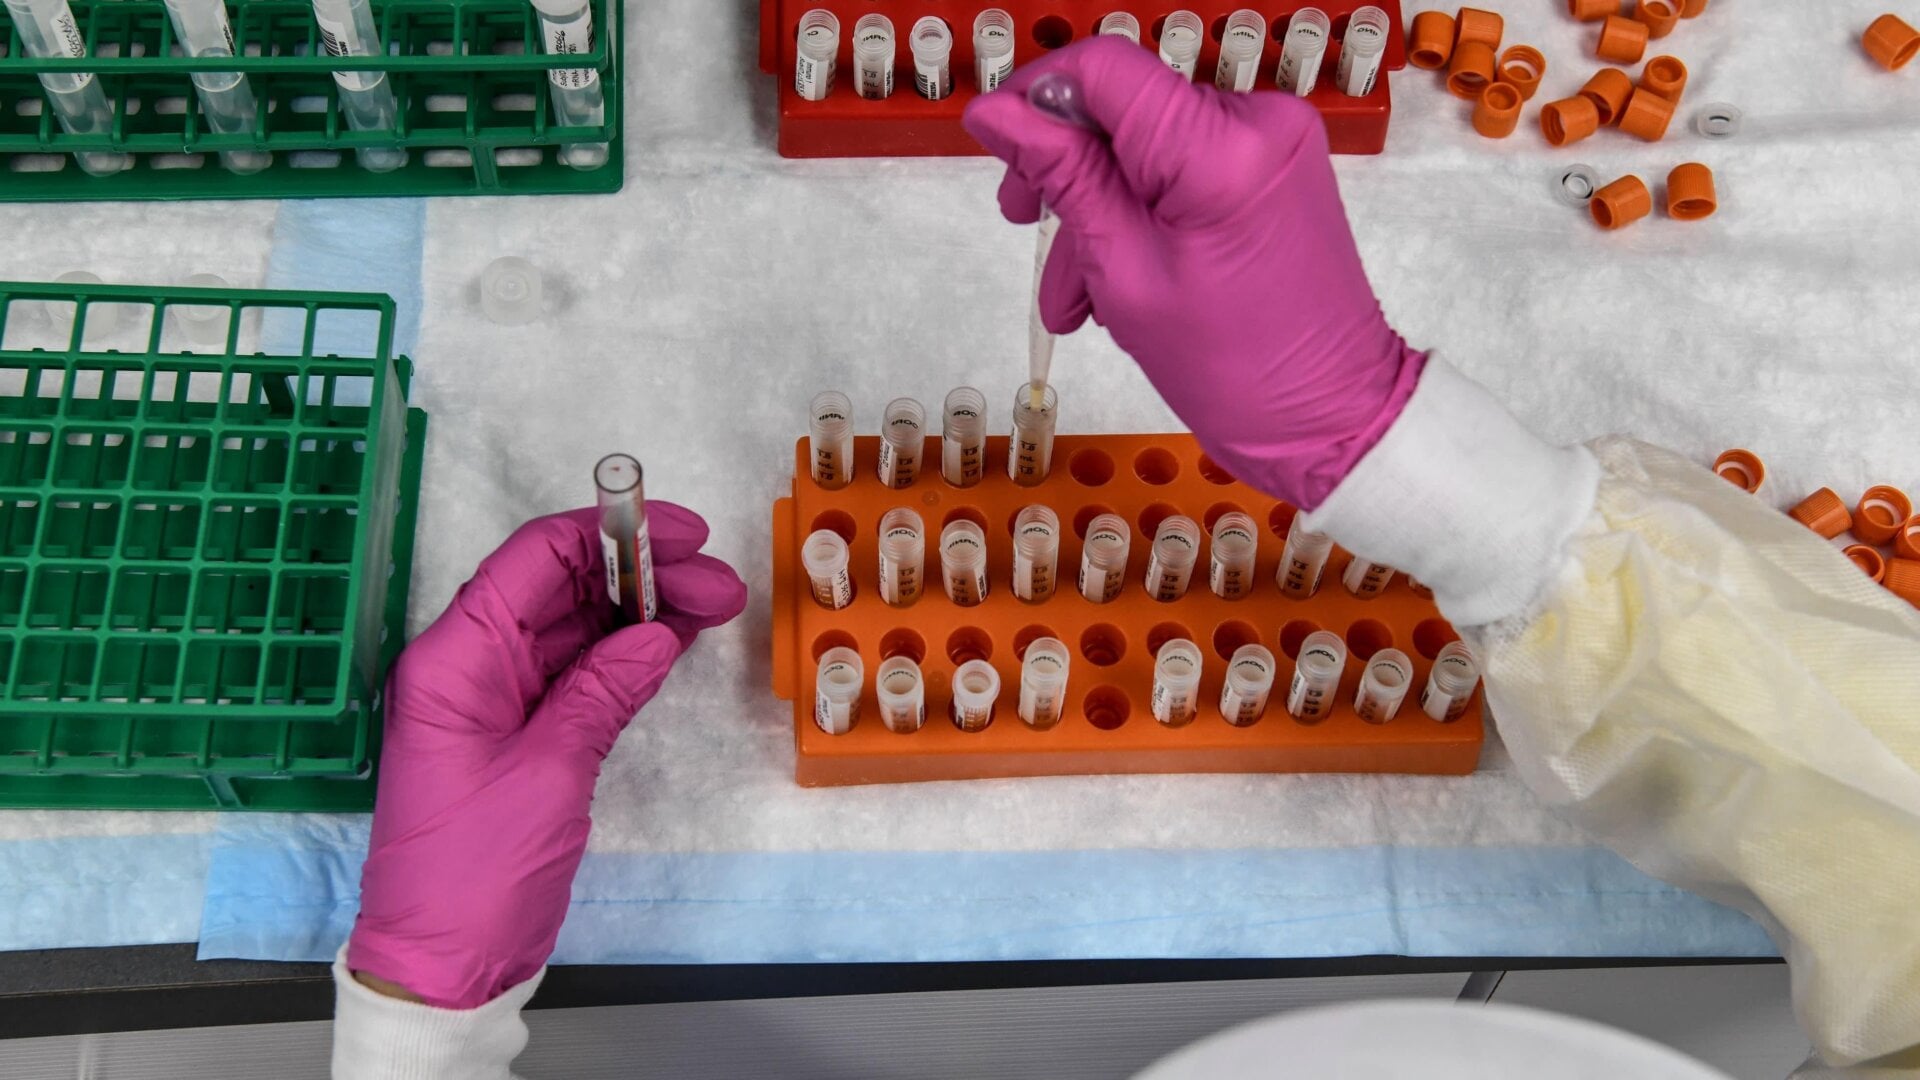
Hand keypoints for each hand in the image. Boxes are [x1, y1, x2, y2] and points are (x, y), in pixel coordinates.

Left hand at [346, 505, 746, 1008]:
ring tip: (715, 606)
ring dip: (642, 611)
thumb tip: (656, 632)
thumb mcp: (548, 774)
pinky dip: (624, 653)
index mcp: (453, 660)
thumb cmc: (473, 875)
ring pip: (574, 626)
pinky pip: (576, 671)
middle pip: (559, 587)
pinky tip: (675, 640)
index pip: (534, 560)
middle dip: (641, 574)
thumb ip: (602, 692)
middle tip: (720, 584)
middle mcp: (468, 666)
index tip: (682, 533)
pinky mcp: (520, 734)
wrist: (443, 967)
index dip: (610, 532)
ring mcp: (494, 699)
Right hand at [963, 37, 1424, 509]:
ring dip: (1099, 207)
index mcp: (1218, 149)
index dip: (1036, 96)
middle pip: (1123, 105)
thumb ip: (1063, 177)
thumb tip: (1000, 115)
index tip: (999, 139)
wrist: (1328, 416)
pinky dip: (1143, 211)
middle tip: (1026, 219)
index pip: (1103, 69)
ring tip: (1076, 290)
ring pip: (1145, 143)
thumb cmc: (1241, 370)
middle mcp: (1258, 122)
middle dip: (1065, 167)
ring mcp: (1273, 141)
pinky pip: (1182, 164)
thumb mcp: (1123, 273)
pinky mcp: (1274, 164)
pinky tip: (1118, 275)